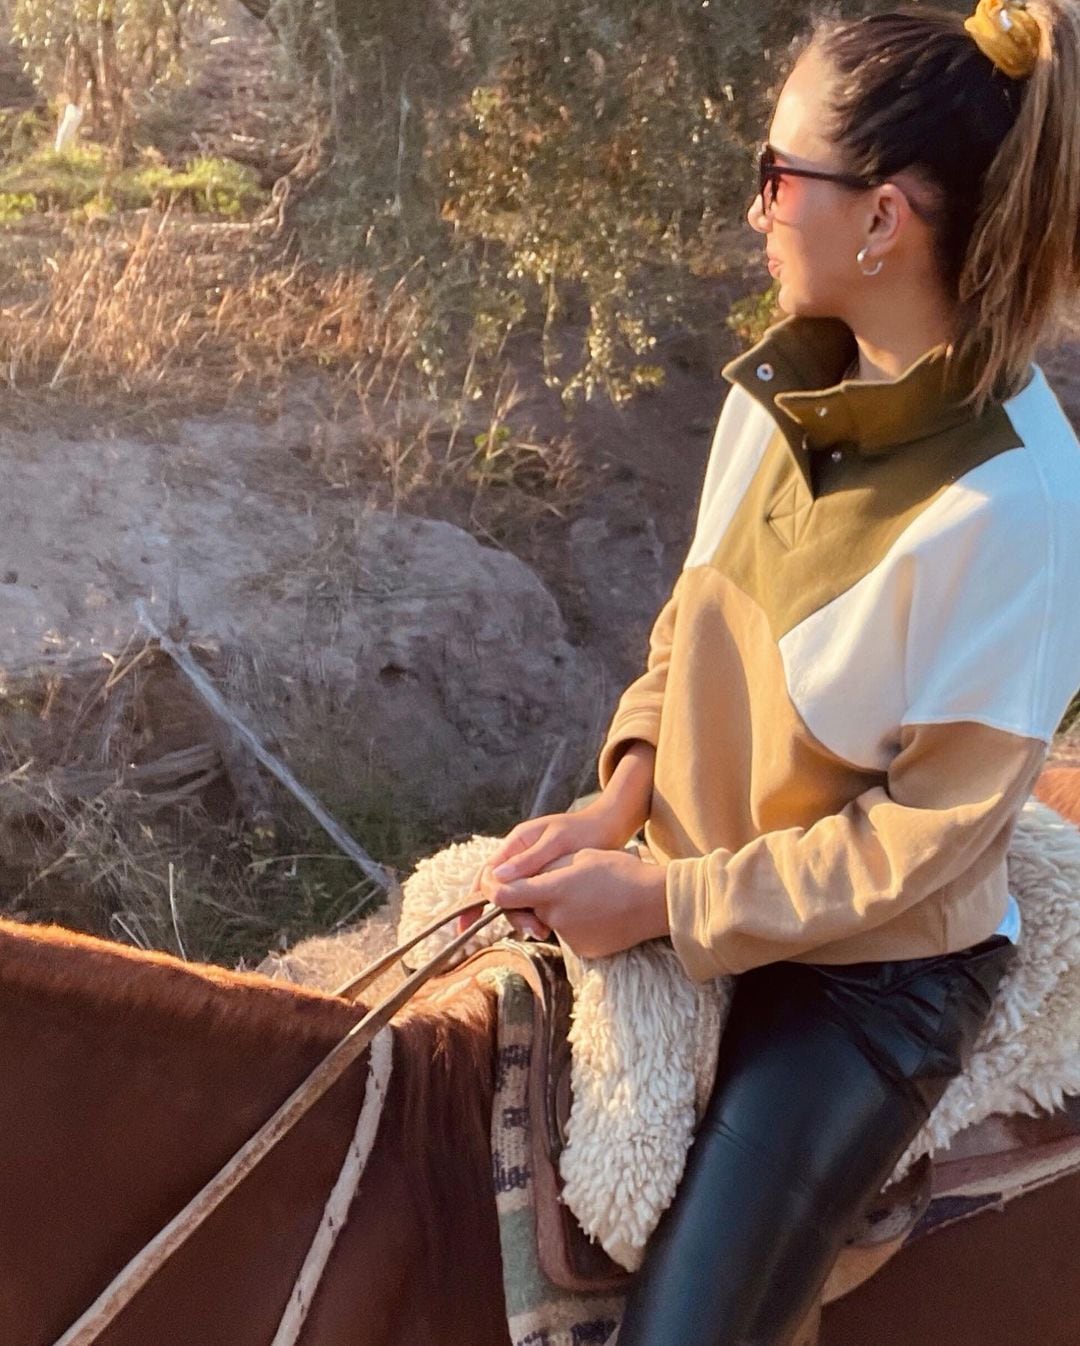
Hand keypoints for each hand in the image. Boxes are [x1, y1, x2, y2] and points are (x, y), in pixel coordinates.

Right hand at [455, 801, 633, 937]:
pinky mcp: (545, 879)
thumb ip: (529, 860)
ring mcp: (531, 869)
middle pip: (499, 890)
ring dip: (523, 916)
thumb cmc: (584, 831)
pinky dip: (534, 913)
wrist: (609, 827)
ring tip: (544, 930)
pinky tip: (547, 925)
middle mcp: (519, 857)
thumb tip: (498, 877)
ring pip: (515, 897)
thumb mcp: (557, 842)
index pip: (487, 874)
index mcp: (516, 844)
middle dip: (509, 912)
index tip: (466, 925)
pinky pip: (530, 898)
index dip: (475, 899)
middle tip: (533, 930)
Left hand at [474, 846, 669, 959]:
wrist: (655, 902)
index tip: (493, 882)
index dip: (491, 889)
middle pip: (527, 908)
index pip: (502, 894)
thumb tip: (517, 875)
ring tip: (588, 895)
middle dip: (535, 897)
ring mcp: (568, 937)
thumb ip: (544, 868)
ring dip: (558, 910)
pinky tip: (598, 912)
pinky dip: (576, 924)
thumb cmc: (619, 871)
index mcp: (551, 889)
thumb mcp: (579, 858)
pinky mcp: (582, 950)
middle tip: (562, 883)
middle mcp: (554, 917)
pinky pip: (568, 934)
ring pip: (549, 920)